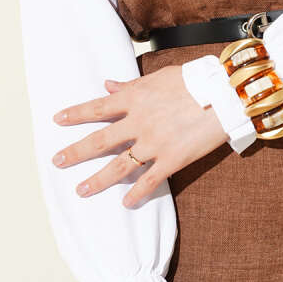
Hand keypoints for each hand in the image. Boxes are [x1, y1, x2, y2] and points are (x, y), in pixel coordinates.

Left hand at [50, 67, 227, 206]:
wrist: (226, 94)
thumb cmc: (196, 80)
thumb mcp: (159, 78)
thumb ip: (132, 85)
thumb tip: (107, 85)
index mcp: (135, 99)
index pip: (97, 108)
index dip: (76, 114)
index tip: (57, 120)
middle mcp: (139, 122)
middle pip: (100, 141)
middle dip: (76, 152)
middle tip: (57, 162)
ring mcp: (154, 143)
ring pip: (119, 166)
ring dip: (98, 180)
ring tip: (81, 191)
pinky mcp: (172, 159)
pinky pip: (150, 181)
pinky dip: (137, 194)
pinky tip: (126, 204)